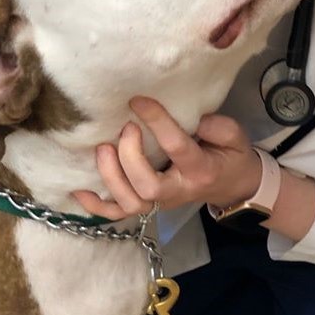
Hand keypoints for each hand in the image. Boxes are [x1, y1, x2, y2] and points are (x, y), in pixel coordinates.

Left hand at [73, 97, 261, 220]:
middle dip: (130, 156)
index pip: (177, 147)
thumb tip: (192, 118)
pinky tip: (79, 188)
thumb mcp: (236, 137)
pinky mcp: (149, 207)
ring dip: (111, 177)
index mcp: (201, 169)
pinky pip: (118, 214)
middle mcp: (179, 191)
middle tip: (126, 128)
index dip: (157, 122)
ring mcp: (161, 203)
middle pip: (147, 186)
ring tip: (103, 149)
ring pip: (130, 202)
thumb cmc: (230, 157)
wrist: (233, 187)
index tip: (139, 101)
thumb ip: (217, 126)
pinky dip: (96, 206)